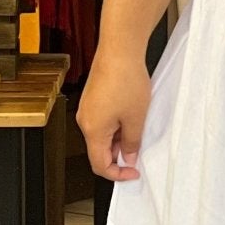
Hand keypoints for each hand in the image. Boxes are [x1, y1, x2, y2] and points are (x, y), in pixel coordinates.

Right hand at [77, 52, 150, 182]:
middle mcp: (85, 121)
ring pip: (102, 136)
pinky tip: (131, 117)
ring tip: (137, 128)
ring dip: (119, 140)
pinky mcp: (93, 99)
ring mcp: (87, 109)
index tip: (133, 172)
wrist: (119, 50)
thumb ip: (132, 143)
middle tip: (139, 151)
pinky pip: (102, 121)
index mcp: (93, 130)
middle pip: (99, 151)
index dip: (118, 174)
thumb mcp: (136, 118)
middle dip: (120, 156)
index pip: (99, 165)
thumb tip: (129, 157)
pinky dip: (116, 126)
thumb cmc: (125, 79)